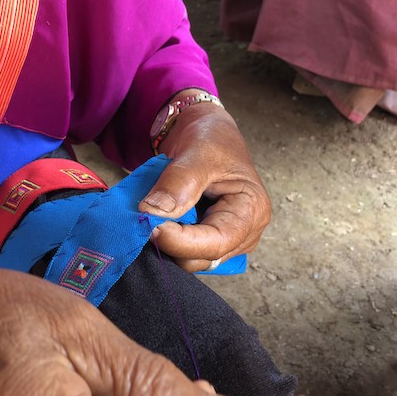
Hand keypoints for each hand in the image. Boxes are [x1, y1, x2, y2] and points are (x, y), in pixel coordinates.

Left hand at [139, 91, 271, 271]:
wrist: (205, 134)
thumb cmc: (212, 138)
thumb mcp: (197, 152)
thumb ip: (179, 182)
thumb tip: (153, 211)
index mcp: (251, 211)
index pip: (215, 243)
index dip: (180, 241)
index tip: (149, 224)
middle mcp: (244, 233)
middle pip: (202, 258)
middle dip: (171, 243)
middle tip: (145, 215)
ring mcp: (227, 241)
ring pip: (190, 260)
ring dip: (167, 243)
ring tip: (153, 214)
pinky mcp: (208, 242)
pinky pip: (184, 254)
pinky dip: (167, 241)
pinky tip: (158, 221)